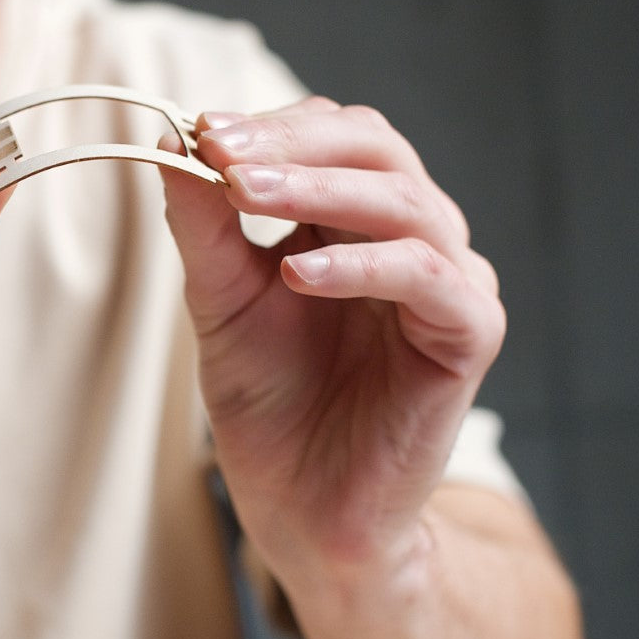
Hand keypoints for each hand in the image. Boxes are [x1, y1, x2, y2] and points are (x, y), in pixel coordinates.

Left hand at [157, 97, 505, 594]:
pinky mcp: (468, 334)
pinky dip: (360, 263)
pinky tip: (297, 271)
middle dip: (289, 145)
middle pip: (373, 148)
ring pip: (402, 200)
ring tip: (242, 193)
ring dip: (315, 188)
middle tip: (220, 151)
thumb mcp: (221, 299)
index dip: (270, 127)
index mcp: (358, 221)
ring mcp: (449, 282)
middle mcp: (414, 238)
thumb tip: (170, 134)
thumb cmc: (270, 404)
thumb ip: (204, 224)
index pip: (332, 136)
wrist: (302, 511)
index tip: (199, 130)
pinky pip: (426, 275)